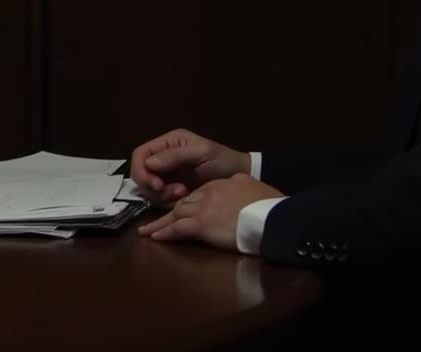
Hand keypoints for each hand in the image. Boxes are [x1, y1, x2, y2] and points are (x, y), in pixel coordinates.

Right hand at [130, 128, 249, 203]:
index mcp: (168, 142)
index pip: (140, 154)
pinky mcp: (172, 187)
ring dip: (161, 194)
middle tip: (171, 192)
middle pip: (141, 172)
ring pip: (148, 187)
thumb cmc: (223, 160)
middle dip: (152, 185)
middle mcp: (163, 156)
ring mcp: (167, 173)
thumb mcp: (201, 153)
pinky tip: (183, 197)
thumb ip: (175, 156)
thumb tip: (149, 163)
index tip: (156, 184)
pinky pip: (159, 196)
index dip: (142, 170)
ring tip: (181, 193)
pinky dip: (167, 200)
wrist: (239, 177)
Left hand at [137, 174, 282, 249]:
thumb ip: (240, 186)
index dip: (189, 203)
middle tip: (157, 222)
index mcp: (221, 184)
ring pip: (176, 214)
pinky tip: (155, 237)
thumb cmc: (269, 205)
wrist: (273, 217)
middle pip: (184, 203)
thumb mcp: (254, 187)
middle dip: (171, 213)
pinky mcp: (203, 224)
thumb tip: (238, 186)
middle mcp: (209, 193)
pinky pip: (178, 228)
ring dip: (160, 224)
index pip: (198, 193)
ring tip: (147, 231)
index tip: (182, 211)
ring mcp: (204, 208)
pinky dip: (165, 233)